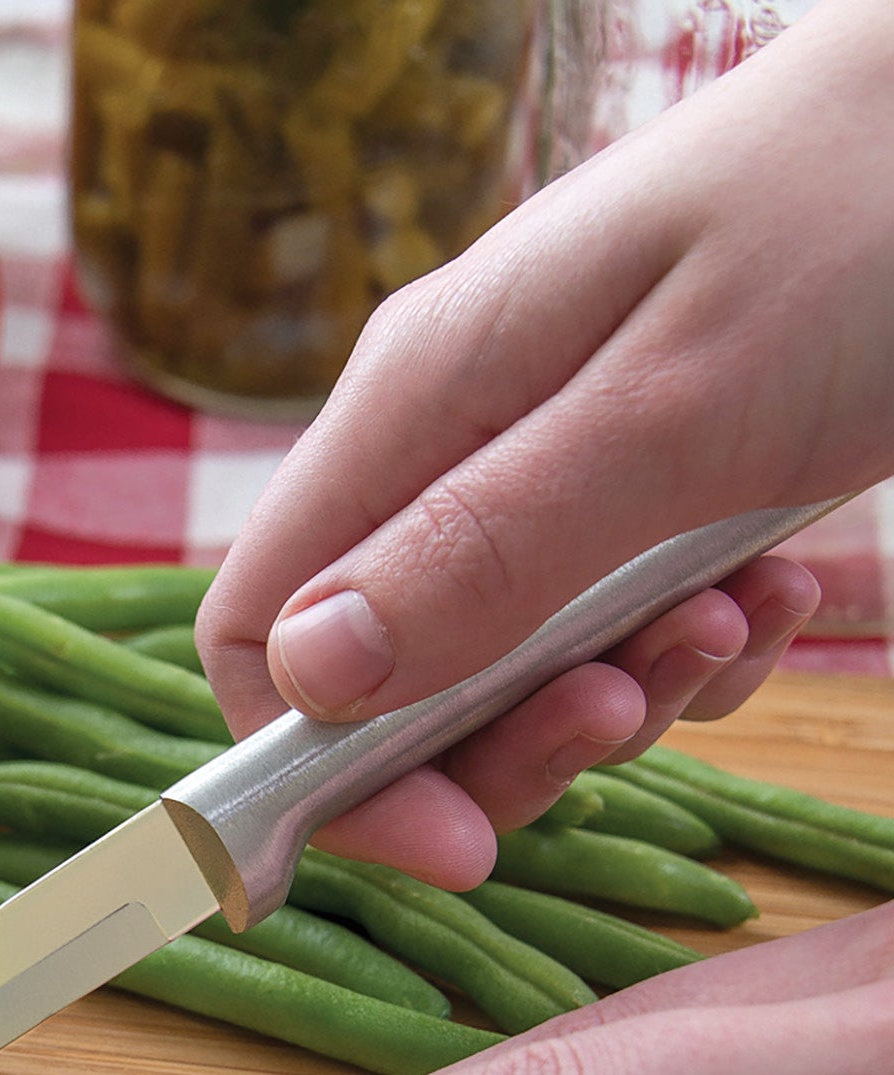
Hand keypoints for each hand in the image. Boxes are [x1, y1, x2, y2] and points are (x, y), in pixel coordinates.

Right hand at [199, 0, 893, 889]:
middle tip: (627, 719)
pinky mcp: (626, 489)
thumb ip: (481, 548)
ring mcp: (535, 468)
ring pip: (504, 667)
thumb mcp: (669, 411)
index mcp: (412, 409)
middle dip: (497, 743)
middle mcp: (448, 448)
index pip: (261, 628)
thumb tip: (309, 677)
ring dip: (619, 690)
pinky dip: (687, 650)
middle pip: (385, 677)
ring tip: (729, 617)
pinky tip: (774, 591)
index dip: (319, 763)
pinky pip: (608, 631)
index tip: (450, 837)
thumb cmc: (853, 217)